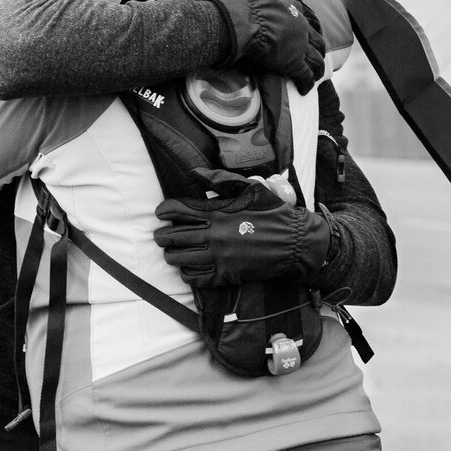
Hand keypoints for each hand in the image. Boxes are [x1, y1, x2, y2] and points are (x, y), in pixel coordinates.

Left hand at [154, 181, 331, 287]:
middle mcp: (212, 234)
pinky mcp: (224, 275)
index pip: (178, 210)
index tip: (159, 213)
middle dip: (161, 236)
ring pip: (179, 258)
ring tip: (170, 253)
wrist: (292, 241)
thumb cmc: (270, 212)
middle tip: (159, 236)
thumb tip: (194, 173)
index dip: (163, 211)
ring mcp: (217, 256)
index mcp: (216, 211)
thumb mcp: (247, 188)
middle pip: (173, 236)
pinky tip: (186, 269)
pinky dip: (186, 273)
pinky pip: (195, 277)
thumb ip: (218, 181)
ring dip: (170, 255)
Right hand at [210, 0, 325, 93]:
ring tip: (315, 77)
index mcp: (295, 12)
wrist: (249, 23)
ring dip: (317, 70)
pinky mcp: (294, 64)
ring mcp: (300, 47)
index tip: (315, 37)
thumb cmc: (250, 8)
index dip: (314, 31)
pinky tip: (304, 90)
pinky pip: (305, 76)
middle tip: (318, 60)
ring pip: (316, 61)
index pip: (311, 21)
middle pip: (318, 43)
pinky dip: (306, 84)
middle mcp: (302, 30)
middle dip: (320, 52)